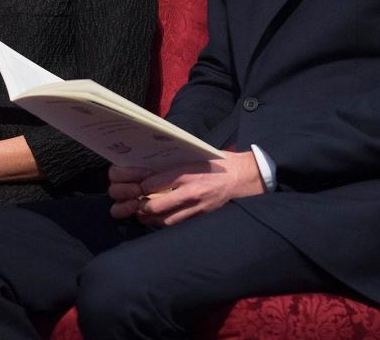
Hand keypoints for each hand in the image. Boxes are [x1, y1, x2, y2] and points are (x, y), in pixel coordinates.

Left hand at [108, 151, 264, 226]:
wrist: (244, 177)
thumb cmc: (218, 162)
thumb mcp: (195, 155)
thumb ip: (175, 163)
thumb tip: (151, 166)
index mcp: (188, 172)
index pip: (155, 182)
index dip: (141, 186)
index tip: (135, 184)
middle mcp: (191, 191)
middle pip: (157, 206)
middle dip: (142, 206)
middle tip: (135, 203)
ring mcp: (197, 207)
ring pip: (165, 219)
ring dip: (151, 218)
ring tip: (142, 213)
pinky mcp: (202, 216)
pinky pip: (178, 223)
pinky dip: (165, 223)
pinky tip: (158, 219)